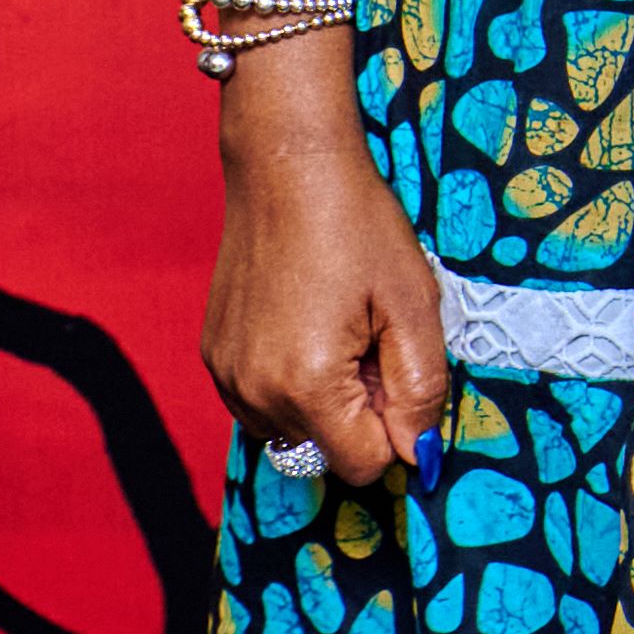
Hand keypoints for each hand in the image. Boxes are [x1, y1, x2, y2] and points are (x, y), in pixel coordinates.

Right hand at [200, 92, 445, 489]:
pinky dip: (292, 381)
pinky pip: (262, 400)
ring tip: (340, 326)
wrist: (287, 169)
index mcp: (307, 384)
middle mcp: (253, 391)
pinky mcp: (213, 356)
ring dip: (326, 397)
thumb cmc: (359, 227)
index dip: (397, 428)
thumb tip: (419, 454)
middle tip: (372, 338)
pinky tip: (307, 321)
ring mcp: (225, 375)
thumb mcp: (414, 304)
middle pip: (326, 449)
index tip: (401, 375)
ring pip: (293, 428)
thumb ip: (421, 389)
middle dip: (361, 410)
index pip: (363, 464)